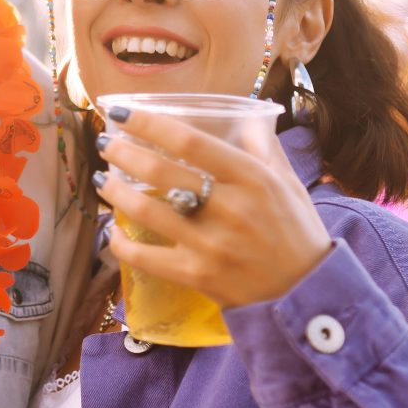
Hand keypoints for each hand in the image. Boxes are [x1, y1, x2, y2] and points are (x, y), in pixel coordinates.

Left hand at [97, 112, 332, 308]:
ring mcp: (211, 244)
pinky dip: (120, 242)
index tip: (120, 113)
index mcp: (252, 178)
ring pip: (146, 211)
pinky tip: (112, 230)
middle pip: (160, 172)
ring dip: (114, 191)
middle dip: (122, 153)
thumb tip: (245, 117)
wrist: (305, 294)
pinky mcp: (198, 276)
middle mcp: (230, 208)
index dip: (148, 124)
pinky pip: (145, 257)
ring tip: (102, 179)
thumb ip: (264, 148)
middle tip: (105, 144)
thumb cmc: (297, 233)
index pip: (190, 141)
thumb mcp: (288, 183)